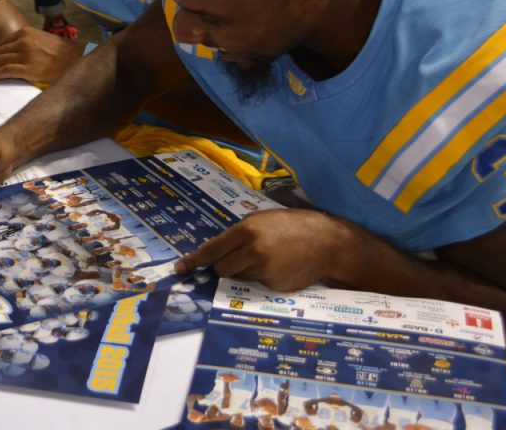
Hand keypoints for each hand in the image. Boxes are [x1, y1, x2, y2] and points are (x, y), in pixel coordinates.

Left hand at [0, 26, 84, 83]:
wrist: (79, 58)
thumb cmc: (63, 53)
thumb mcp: (42, 42)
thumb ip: (27, 46)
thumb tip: (12, 56)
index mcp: (25, 33)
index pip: (1, 44)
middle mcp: (24, 41)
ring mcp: (26, 54)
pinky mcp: (30, 68)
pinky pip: (7, 71)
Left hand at [173, 209, 349, 291]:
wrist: (326, 241)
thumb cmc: (291, 226)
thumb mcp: (262, 220)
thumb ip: (239, 234)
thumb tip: (214, 250)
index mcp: (246, 230)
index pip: (212, 249)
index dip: (194, 260)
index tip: (180, 268)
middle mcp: (252, 250)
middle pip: (221, 269)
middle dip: (225, 267)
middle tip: (240, 259)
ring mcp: (264, 269)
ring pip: (238, 278)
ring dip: (245, 272)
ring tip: (268, 258)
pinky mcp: (274, 284)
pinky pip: (257, 284)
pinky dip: (263, 278)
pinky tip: (280, 267)